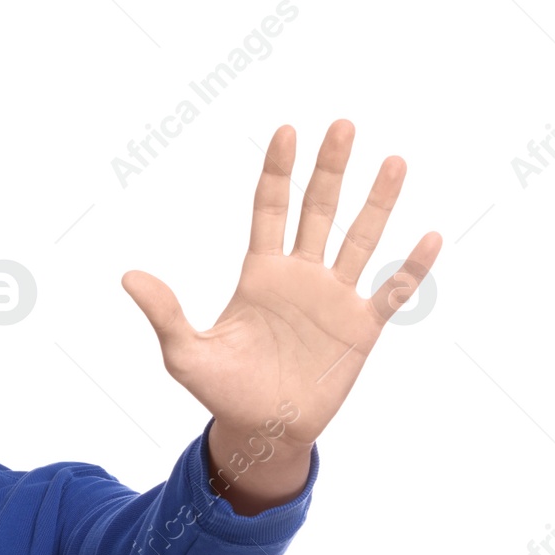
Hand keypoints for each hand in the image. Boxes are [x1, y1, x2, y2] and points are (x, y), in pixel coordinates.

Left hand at [120, 120, 440, 453]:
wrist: (262, 429)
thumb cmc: (222, 390)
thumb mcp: (186, 353)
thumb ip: (165, 313)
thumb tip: (128, 277)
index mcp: (260, 274)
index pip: (270, 209)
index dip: (278, 172)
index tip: (287, 132)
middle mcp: (301, 276)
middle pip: (318, 211)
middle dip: (330, 169)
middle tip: (342, 125)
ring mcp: (335, 299)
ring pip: (360, 239)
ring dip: (377, 202)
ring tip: (394, 161)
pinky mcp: (361, 328)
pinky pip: (392, 291)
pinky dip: (411, 268)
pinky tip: (427, 236)